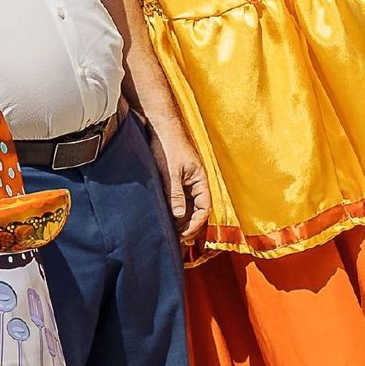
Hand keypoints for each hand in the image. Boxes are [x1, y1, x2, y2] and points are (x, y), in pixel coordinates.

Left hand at [145, 112, 211, 242]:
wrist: (160, 125)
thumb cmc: (168, 145)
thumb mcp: (171, 172)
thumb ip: (176, 194)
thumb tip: (180, 216)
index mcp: (200, 180)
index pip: (204, 209)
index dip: (195, 224)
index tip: (183, 235)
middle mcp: (196, 182)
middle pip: (197, 210)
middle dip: (189, 226)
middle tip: (176, 239)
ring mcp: (186, 181)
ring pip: (187, 206)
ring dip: (181, 219)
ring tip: (170, 232)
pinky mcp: (176, 179)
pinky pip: (179, 199)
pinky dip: (174, 209)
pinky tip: (166, 217)